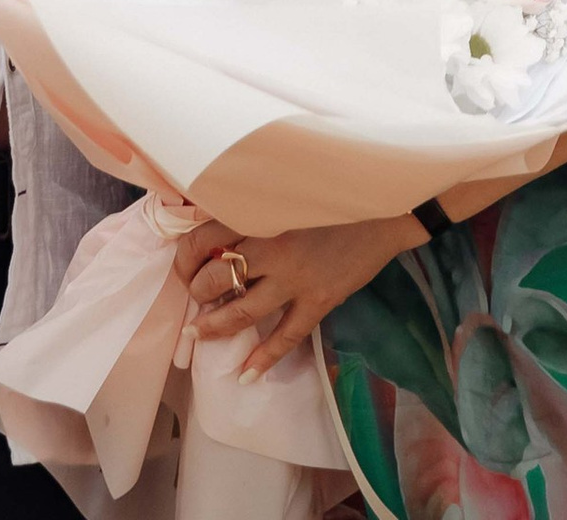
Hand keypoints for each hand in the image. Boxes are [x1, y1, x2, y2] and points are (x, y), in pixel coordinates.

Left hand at [174, 213, 425, 369]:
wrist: (383, 208)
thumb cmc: (331, 193)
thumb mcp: (284, 192)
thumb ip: (254, 208)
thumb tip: (218, 231)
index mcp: (260, 213)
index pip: (204, 238)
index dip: (186, 258)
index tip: (184, 267)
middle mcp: (271, 245)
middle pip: (218, 276)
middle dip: (198, 292)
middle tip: (192, 299)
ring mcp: (295, 277)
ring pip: (243, 310)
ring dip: (216, 325)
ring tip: (197, 333)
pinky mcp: (319, 300)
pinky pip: (286, 336)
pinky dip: (264, 357)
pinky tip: (246, 374)